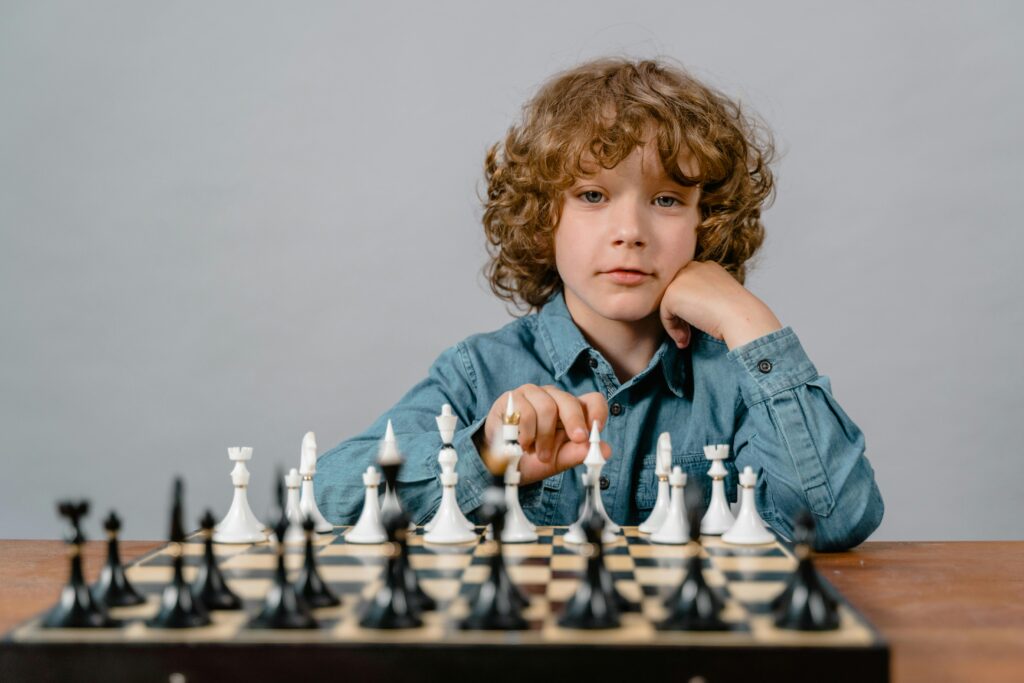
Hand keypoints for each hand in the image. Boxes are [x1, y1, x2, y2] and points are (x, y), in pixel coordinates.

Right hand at [474, 385, 609, 485]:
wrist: (499, 466)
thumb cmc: (532, 459)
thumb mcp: (559, 461)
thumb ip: (579, 454)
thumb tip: (606, 450)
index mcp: (570, 411)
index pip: (592, 400)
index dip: (597, 412)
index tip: (596, 430)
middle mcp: (553, 398)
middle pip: (569, 400)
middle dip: (575, 422)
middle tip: (577, 440)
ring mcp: (532, 395)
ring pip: (547, 407)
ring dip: (544, 437)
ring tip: (539, 453)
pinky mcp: (512, 398)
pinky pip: (525, 411)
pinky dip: (527, 433)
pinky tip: (523, 444)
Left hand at [659, 261, 782, 350]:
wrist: (739, 316)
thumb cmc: (737, 313)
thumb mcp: (721, 298)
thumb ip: (703, 298)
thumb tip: (688, 309)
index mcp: (707, 267)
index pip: (689, 286)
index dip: (690, 307)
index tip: (699, 323)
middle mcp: (692, 268)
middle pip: (676, 294)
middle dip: (681, 316)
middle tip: (688, 335)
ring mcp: (680, 279)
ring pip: (669, 305)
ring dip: (676, 325)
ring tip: (686, 339)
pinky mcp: (671, 294)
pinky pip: (665, 315)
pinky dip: (672, 330)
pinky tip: (685, 339)